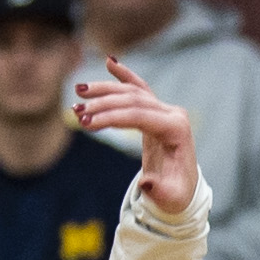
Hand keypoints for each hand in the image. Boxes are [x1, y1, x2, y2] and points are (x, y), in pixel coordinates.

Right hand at [74, 59, 197, 217]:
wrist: (184, 190)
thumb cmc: (176, 195)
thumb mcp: (169, 198)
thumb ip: (158, 191)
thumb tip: (145, 183)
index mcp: (177, 129)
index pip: (139, 115)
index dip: (111, 117)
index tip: (85, 123)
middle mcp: (172, 114)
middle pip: (133, 100)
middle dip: (102, 104)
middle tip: (76, 112)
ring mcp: (165, 110)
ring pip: (132, 92)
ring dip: (104, 90)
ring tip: (79, 91)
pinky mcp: (156, 112)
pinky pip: (139, 89)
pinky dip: (123, 76)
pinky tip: (109, 61)